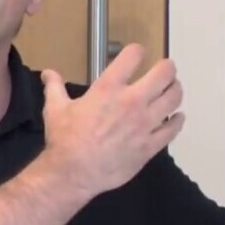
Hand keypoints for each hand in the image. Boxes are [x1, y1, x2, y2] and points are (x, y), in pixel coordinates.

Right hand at [40, 43, 184, 197]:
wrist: (74, 173)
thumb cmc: (64, 139)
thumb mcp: (55, 109)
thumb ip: (54, 87)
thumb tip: (47, 72)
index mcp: (108, 88)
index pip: (132, 56)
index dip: (137, 51)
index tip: (137, 53)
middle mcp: (132, 101)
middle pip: (164, 73)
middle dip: (167, 68)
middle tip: (165, 70)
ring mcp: (145, 124)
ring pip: (174, 98)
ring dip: (175, 90)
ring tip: (172, 90)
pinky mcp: (151, 145)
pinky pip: (173, 129)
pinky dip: (177, 121)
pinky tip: (176, 118)